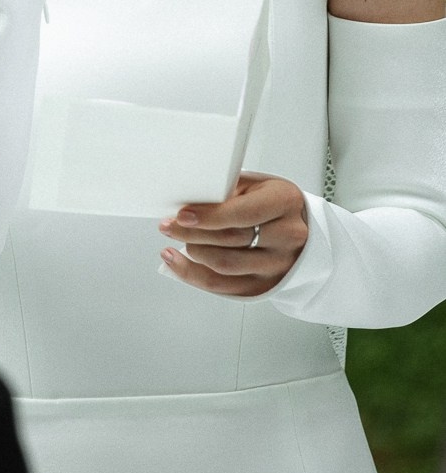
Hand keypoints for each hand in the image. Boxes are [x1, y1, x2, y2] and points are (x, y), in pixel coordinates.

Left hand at [158, 171, 308, 297]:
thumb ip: (227, 190)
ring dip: (192, 253)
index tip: (183, 215)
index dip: (210, 216)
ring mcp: (278, 265)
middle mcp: (287, 237)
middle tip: (169, 225)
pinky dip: (194, 276)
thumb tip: (188, 201)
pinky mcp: (265, 286)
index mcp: (284, 202)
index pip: (243, 214)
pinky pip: (224, 287)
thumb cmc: (273, 202)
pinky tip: (176, 263)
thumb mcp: (256, 184)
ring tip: (174, 240)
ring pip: (225, 266)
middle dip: (192, 234)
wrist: (302, 228)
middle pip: (231, 241)